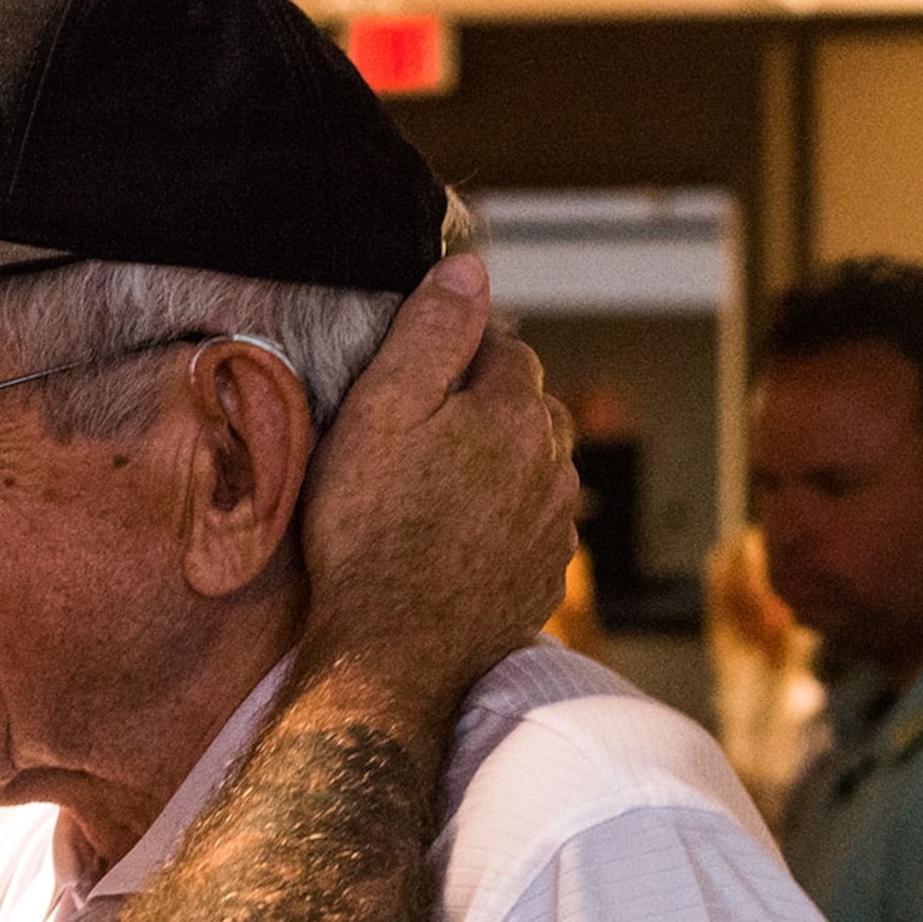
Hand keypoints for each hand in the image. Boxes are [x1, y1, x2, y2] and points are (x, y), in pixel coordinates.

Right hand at [301, 254, 576, 706]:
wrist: (390, 653)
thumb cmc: (369, 528)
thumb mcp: (381, 409)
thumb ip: (431, 332)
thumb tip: (469, 267)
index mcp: (518, 413)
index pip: (504, 347)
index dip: (455, 354)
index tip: (410, 377)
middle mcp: (553, 466)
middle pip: (527, 408)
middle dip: (482, 407)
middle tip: (414, 432)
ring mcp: (553, 529)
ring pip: (532, 469)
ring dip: (495, 466)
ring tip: (429, 489)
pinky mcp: (541, 581)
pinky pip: (528, 529)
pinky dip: (498, 523)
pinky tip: (450, 540)